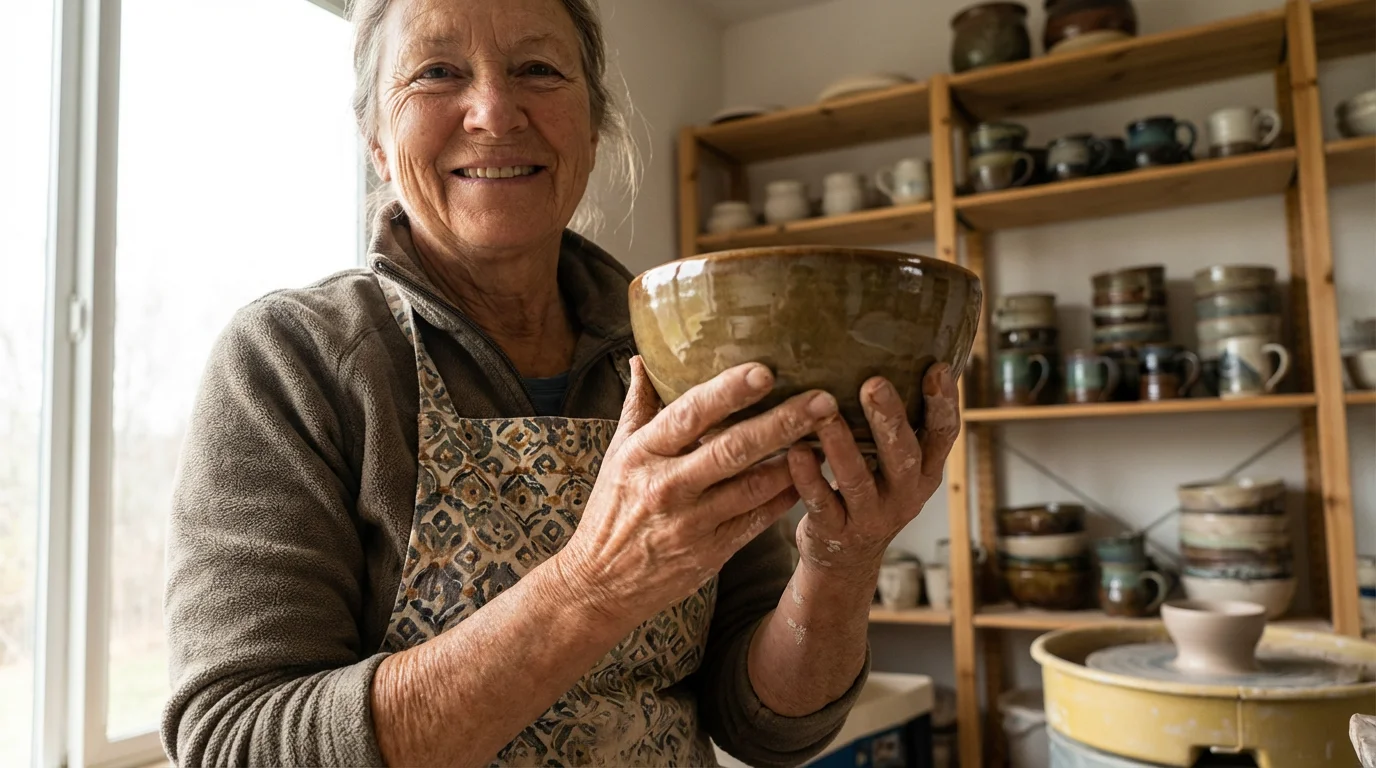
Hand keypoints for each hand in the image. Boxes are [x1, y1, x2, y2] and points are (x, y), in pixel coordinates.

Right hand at [553, 356, 839, 623]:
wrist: (597, 586)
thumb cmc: (611, 511)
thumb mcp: (616, 455)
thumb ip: (637, 405)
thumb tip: (643, 357)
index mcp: (642, 453)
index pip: (688, 414)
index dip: (727, 392)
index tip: (765, 371)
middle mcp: (667, 486)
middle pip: (732, 449)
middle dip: (782, 423)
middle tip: (823, 401)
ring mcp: (692, 523)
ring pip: (754, 486)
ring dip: (795, 460)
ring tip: (831, 434)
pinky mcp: (711, 552)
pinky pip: (758, 519)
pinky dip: (785, 496)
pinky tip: (811, 476)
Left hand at [787, 364, 960, 576]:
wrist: (846, 560)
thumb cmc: (870, 490)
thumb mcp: (895, 464)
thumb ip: (899, 422)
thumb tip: (903, 347)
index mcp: (925, 471)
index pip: (943, 435)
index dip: (943, 404)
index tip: (936, 367)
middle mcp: (904, 494)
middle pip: (904, 456)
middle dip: (891, 420)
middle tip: (874, 384)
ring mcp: (871, 517)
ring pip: (859, 480)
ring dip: (843, 446)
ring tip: (826, 415)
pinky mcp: (835, 532)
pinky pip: (821, 503)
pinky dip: (808, 477)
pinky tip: (795, 450)